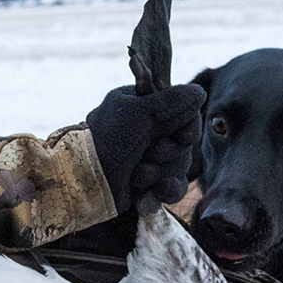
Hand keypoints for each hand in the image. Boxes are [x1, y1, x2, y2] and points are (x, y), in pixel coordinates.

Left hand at [86, 84, 204, 213]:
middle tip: (149, 152)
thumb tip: (199, 91)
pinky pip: (172, 186)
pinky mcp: (147, 183)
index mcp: (141, 106)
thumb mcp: (138, 113)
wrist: (83, 184)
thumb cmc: (106, 142)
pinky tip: (156, 192)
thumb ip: (171, 100)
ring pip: (180, 165)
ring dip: (160, 171)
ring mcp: (147, 157)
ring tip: (137, 175)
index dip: (188, 127)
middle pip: (184, 142)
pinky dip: (165, 190)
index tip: (183, 135)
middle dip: (169, 152)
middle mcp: (146, 130)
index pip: (183, 112)